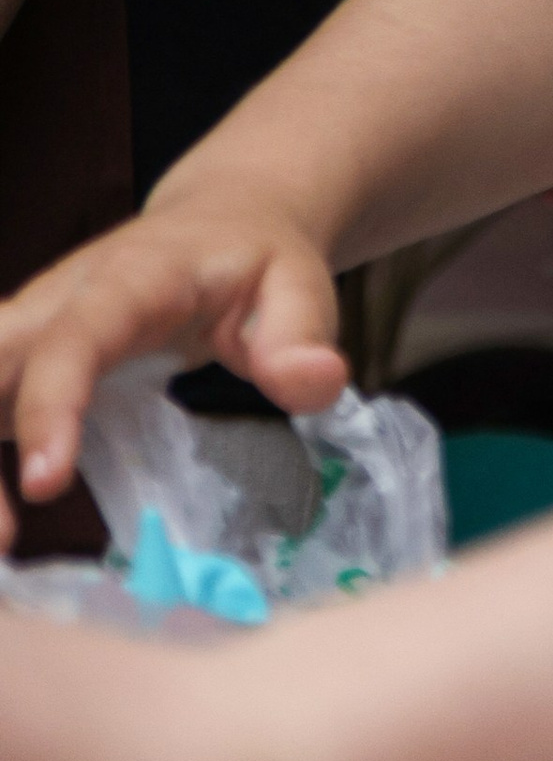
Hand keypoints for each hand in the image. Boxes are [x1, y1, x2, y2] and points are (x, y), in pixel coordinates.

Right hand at [0, 192, 346, 543]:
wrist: (224, 220)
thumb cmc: (258, 261)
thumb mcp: (301, 288)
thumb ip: (304, 336)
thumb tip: (314, 382)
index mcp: (128, 280)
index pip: (75, 338)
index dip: (51, 405)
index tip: (45, 484)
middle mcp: (58, 298)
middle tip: (1, 541)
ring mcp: (31, 327)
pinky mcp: (21, 358)